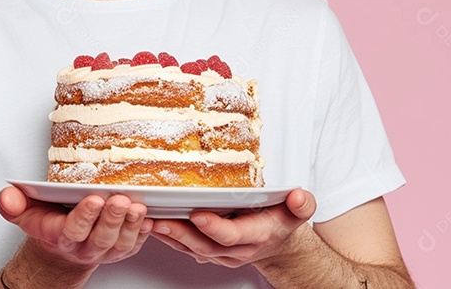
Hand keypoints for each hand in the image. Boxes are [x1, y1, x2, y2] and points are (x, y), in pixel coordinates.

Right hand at [0, 186, 152, 267]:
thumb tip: (7, 196)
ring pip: (120, 243)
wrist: (61, 247)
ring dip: (131, 225)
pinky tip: (150, 218)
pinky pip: (135, 245)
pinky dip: (144, 233)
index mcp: (61, 236)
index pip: (73, 229)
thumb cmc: (47, 223)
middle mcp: (84, 247)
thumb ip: (13, 205)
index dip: (85, 216)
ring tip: (137, 206)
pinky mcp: (120, 249)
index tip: (94, 198)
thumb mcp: (24, 213)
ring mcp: (104, 251)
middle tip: (120, 200)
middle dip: (112, 219)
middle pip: (101, 237)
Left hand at [150, 188, 316, 267]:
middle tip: (160, 219)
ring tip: (149, 221)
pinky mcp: (208, 251)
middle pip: (205, 245)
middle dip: (181, 233)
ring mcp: (221, 253)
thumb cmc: (281, 221)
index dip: (215, 227)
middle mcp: (236, 249)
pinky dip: (167, 237)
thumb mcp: (298, 211)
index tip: (198, 214)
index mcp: (256, 236)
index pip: (233, 235)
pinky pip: (185, 247)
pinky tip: (152, 225)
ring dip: (169, 236)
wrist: (278, 243)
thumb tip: (299, 197)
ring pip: (192, 249)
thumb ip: (302, 205)